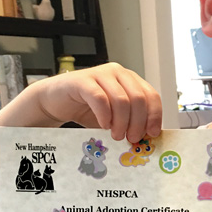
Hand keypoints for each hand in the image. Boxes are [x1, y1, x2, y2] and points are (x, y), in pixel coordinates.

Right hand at [34, 62, 161, 142]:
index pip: (151, 96)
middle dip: (137, 123)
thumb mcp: (115, 118)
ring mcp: (100, 74)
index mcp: (130, 80)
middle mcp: (118, 73)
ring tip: (116, 135)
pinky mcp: (82, 80)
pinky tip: (103, 126)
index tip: (151, 134)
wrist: (56, 101)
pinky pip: (100, 99)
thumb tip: (148, 138)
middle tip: (131, 139)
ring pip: (121, 100)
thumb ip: (131, 123)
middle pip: (138, 99)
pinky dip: (104, 116)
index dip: (154, 116)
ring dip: (121, 122)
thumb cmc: (88, 110)